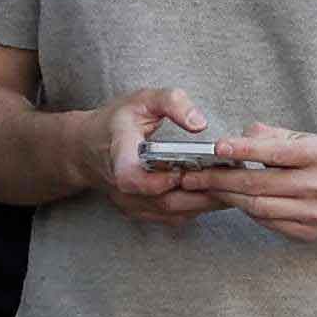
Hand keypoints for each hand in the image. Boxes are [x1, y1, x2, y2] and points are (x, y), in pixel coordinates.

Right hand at [104, 89, 222, 226]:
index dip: (158, 182)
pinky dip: (195, 207)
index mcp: (118, 155)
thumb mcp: (142, 99)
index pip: (131, 179)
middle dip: (200, 192)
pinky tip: (213, 192)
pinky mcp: (140, 212)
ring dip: (203, 201)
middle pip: (163, 201)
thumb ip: (172, 103)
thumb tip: (199, 123)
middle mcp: (122, 187)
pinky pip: (171, 217)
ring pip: (171, 212)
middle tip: (229, 178)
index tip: (180, 172)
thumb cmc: (116, 122)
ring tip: (228, 185)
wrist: (87, 148)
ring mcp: (131, 203)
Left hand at [197, 125, 316, 242]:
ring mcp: (315, 212)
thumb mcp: (296, 138)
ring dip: (227, 197)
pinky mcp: (307, 232)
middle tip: (193, 175)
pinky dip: (245, 211)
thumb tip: (236, 139)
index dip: (244, 149)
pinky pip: (266, 222)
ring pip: (259, 207)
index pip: (275, 152)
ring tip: (205, 188)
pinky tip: (230, 200)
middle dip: (221, 179)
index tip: (217, 146)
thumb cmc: (312, 160)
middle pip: (260, 184)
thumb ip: (267, 135)